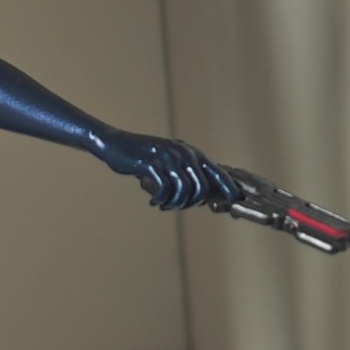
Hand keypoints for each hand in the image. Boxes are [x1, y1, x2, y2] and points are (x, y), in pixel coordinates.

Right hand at [99, 129, 239, 210]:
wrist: (114, 143)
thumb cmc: (143, 156)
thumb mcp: (169, 161)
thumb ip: (186, 173)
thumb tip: (206, 197)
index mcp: (189, 152)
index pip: (217, 171)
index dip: (228, 187)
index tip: (235, 199)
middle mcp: (181, 152)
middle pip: (201, 186)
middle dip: (193, 202)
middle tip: (178, 206)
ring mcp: (166, 156)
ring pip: (184, 189)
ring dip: (175, 203)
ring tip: (164, 205)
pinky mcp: (150, 162)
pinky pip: (164, 188)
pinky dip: (161, 199)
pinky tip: (154, 201)